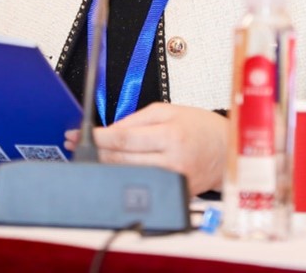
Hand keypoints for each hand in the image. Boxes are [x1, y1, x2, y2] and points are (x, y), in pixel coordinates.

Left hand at [64, 103, 227, 195]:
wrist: (228, 148)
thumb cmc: (200, 126)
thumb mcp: (167, 110)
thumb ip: (135, 120)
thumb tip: (109, 131)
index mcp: (170, 136)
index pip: (123, 140)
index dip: (97, 138)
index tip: (80, 135)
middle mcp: (172, 162)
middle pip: (121, 161)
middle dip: (95, 152)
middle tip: (77, 145)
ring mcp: (173, 182)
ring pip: (128, 176)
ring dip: (105, 167)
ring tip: (89, 157)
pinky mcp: (175, 195)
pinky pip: (144, 187)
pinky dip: (125, 179)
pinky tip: (113, 171)